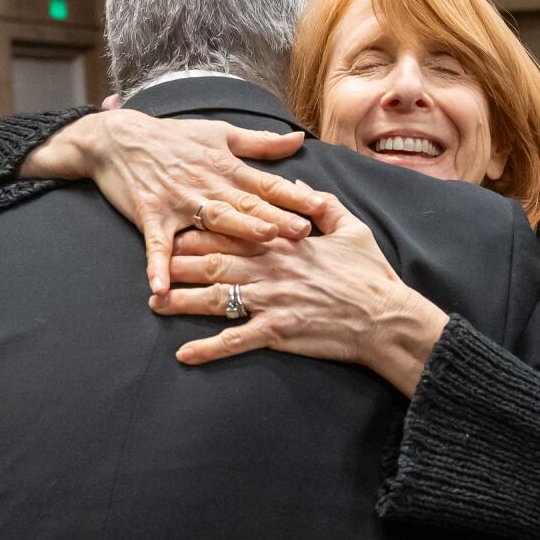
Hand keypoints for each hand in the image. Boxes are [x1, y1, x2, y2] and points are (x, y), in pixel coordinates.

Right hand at [21, 110, 317, 294]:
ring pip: (213, 221)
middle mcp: (209, 186)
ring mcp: (180, 202)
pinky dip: (158, 266)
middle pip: (247, 205)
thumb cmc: (174, 137)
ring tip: (255, 249)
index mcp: (228, 169)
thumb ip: (261, 143)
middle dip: (275, 219)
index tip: (320, 209)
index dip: (294, 197)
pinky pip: (156, 246)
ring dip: (233, 235)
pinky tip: (163, 288)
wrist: (120, 139)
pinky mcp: (152, 216)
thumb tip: (299, 139)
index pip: (267, 185)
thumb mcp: (221, 134)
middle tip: (300, 235)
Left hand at [149, 193, 449, 395]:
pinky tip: (183, 355)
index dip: (203, 227)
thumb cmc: (371, 275)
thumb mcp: (351, 228)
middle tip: (154, 261)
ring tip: (155, 304)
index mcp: (285, 243)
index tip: (179, 223)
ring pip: (215, 299)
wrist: (385, 318)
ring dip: (182, 302)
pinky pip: (234, 342)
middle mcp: (271, 269)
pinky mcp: (276, 333)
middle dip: (179, 262)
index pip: (235, 229)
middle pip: (213, 261)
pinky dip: (207, 349)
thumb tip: (295, 185)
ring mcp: (270, 302)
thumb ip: (321, 203)